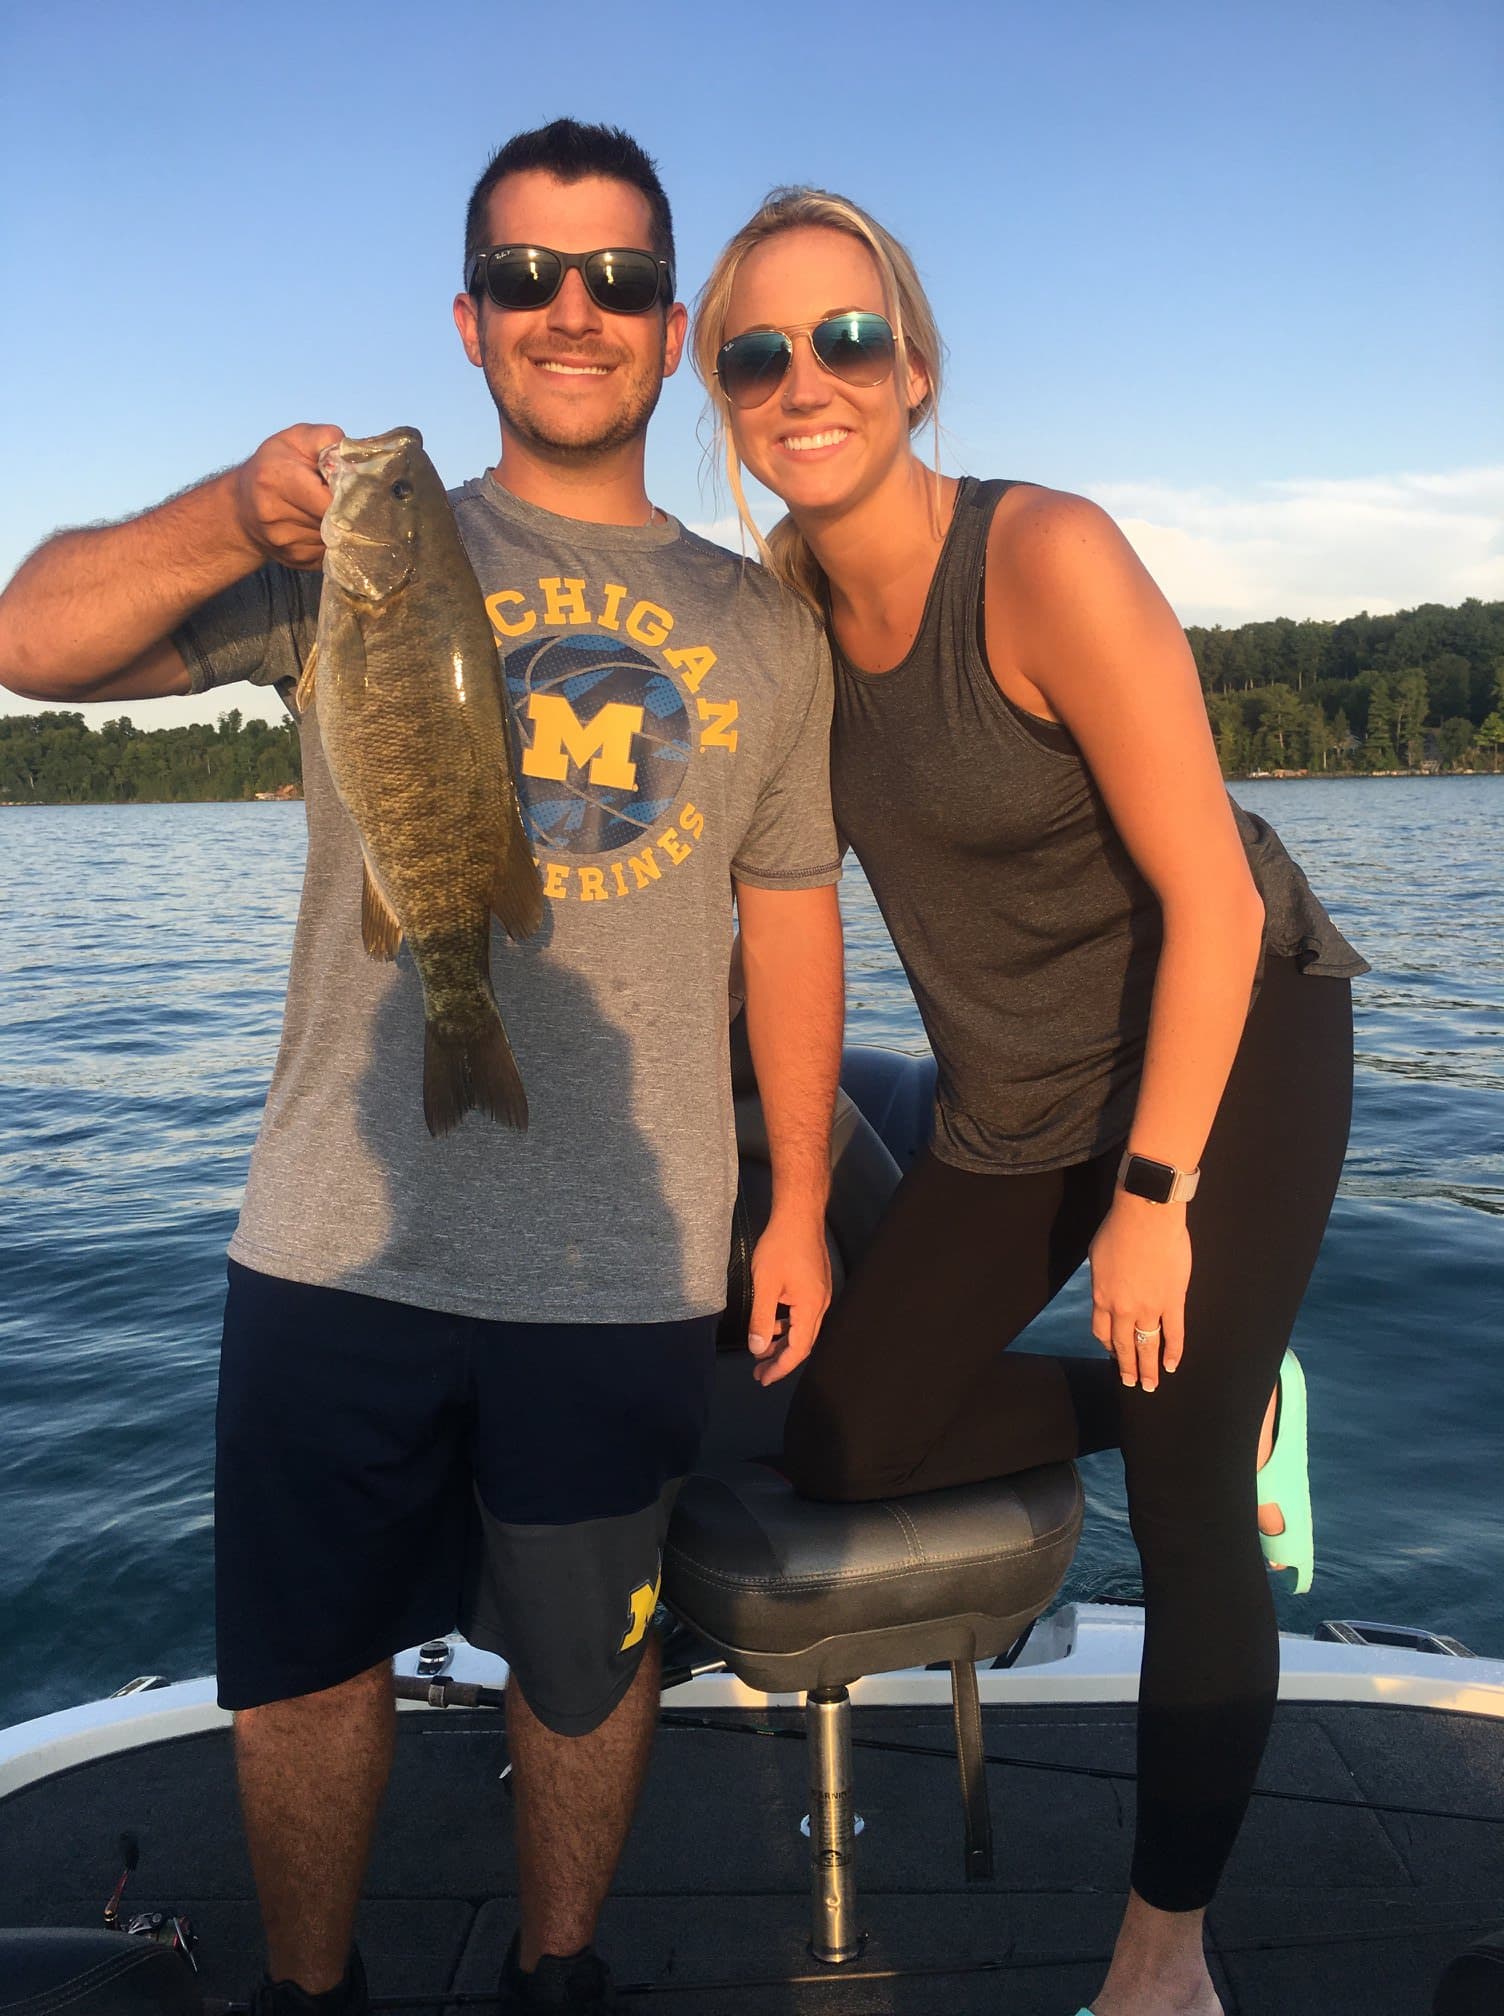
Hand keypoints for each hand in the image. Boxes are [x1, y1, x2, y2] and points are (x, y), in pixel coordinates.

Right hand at [231, 423, 344, 570]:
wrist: (242, 507)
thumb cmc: (273, 467)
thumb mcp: (295, 440)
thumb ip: (326, 439)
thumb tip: (356, 455)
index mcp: (276, 479)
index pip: (328, 499)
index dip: (349, 495)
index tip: (356, 488)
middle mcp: (275, 515)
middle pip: (335, 521)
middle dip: (349, 511)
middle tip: (349, 498)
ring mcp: (285, 543)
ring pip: (337, 539)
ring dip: (343, 527)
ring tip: (332, 511)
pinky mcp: (297, 561)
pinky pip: (332, 554)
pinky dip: (336, 542)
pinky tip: (325, 528)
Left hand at [746, 1208, 831, 1386]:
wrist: (799, 1215)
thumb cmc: (781, 1246)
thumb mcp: (765, 1284)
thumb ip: (762, 1319)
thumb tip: (757, 1349)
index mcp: (811, 1308)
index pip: (798, 1350)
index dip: (780, 1368)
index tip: (762, 1379)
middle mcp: (821, 1304)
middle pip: (803, 1343)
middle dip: (781, 1360)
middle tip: (759, 1373)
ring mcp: (820, 1294)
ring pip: (803, 1329)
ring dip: (783, 1343)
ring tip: (762, 1353)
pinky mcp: (815, 1285)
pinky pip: (803, 1315)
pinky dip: (788, 1326)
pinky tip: (773, 1326)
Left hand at [1088, 1192, 1191, 1390]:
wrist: (1146, 1218)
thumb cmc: (1118, 1230)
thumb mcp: (1097, 1257)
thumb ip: (1103, 1280)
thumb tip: (1108, 1289)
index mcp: (1102, 1297)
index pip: (1102, 1331)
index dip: (1108, 1345)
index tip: (1113, 1354)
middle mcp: (1123, 1309)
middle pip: (1123, 1344)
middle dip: (1127, 1365)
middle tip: (1131, 1382)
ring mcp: (1149, 1308)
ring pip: (1147, 1345)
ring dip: (1148, 1367)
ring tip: (1149, 1385)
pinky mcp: (1172, 1301)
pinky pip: (1174, 1333)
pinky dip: (1173, 1351)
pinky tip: (1171, 1365)